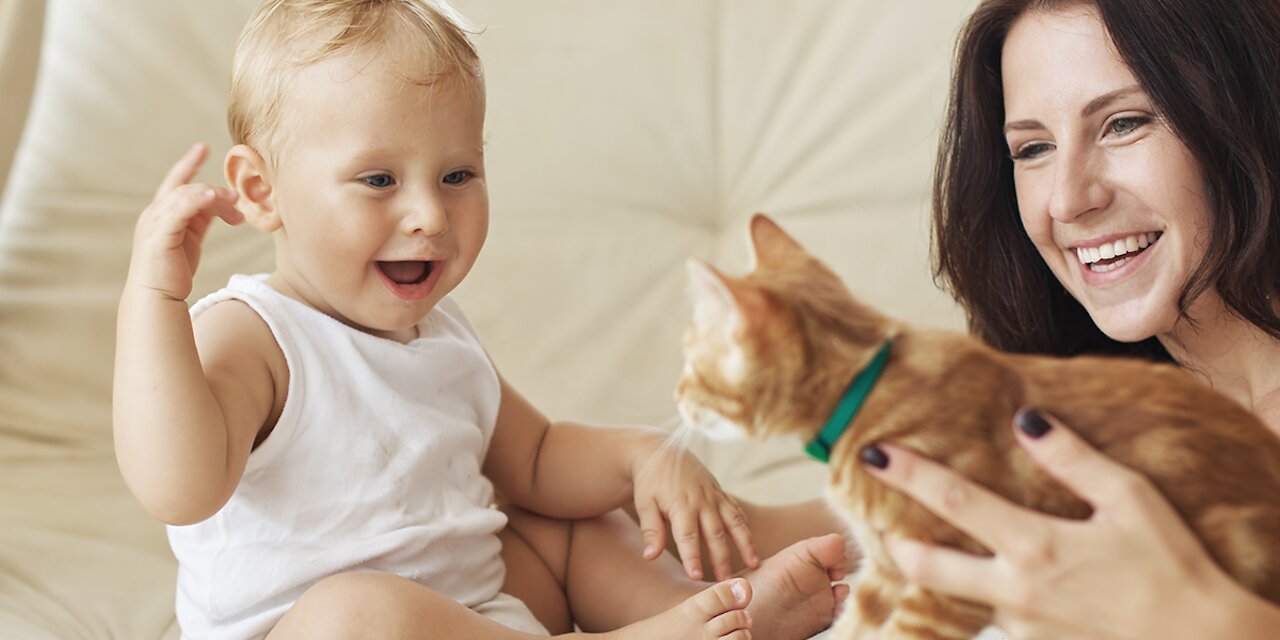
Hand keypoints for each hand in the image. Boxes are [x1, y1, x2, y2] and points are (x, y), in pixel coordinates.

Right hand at [127, 143, 243, 300]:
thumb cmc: (173, 271)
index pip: (176, 181)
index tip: (204, 147)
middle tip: (235, 197)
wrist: (155, 298)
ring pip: (184, 195)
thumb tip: (226, 208)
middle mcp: (155, 214)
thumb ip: (202, 218)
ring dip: (211, 195)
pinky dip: (197, 200)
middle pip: (185, 187)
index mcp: (162, 213)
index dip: (189, 163)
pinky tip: (214, 198)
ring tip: (232, 201)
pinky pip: (179, 210)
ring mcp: (155, 223)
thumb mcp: (191, 238)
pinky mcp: (159, 235)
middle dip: (212, 188)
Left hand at [632, 441, 757, 580]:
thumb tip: (650, 556)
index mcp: (681, 504)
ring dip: (745, 543)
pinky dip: (745, 527)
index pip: (688, 536)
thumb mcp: (644, 503)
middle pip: (715, 534)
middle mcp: (702, 500)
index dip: (692, 557)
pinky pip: (736, 511)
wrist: (660, 451)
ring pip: (734, 522)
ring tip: (754, 564)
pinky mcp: (720, 493)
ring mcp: (715, 496)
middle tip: (726, 581)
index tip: (695, 576)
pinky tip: (751, 543)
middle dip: (721, 558)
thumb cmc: (650, 481)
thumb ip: (650, 530)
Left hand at [862, 409, 1255, 639]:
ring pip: (962, 596)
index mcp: (1033, 545)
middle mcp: (1015, 590)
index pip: (951, 499)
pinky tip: (1009, 581)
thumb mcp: (1131, 500)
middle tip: (883, 524)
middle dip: (898, 543)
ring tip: (936, 549)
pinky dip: (990, 596)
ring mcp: (1022, 626)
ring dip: (945, 574)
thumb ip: (1074, 459)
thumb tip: (1027, 421)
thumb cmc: (1174, 568)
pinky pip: (999, 617)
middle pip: (927, 567)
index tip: (873, 452)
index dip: (907, 472)